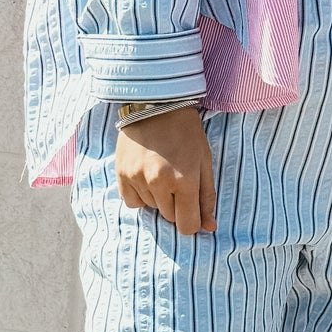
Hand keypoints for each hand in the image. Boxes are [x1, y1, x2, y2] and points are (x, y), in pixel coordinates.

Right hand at [114, 105, 216, 236]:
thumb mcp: (204, 161)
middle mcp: (159, 182)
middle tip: (178, 180)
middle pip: (170, 217)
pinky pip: (133, 202)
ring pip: (152, 208)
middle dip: (177, 205)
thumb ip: (206, 196)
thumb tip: (209, 227)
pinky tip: (146, 175)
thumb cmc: (186, 132)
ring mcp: (138, 178)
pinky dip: (141, 194)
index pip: (188, 225)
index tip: (193, 212)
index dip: (193, 222)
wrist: (155, 104)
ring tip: (162, 171)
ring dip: (159, 197)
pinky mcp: (122, 174)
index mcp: (185, 180)